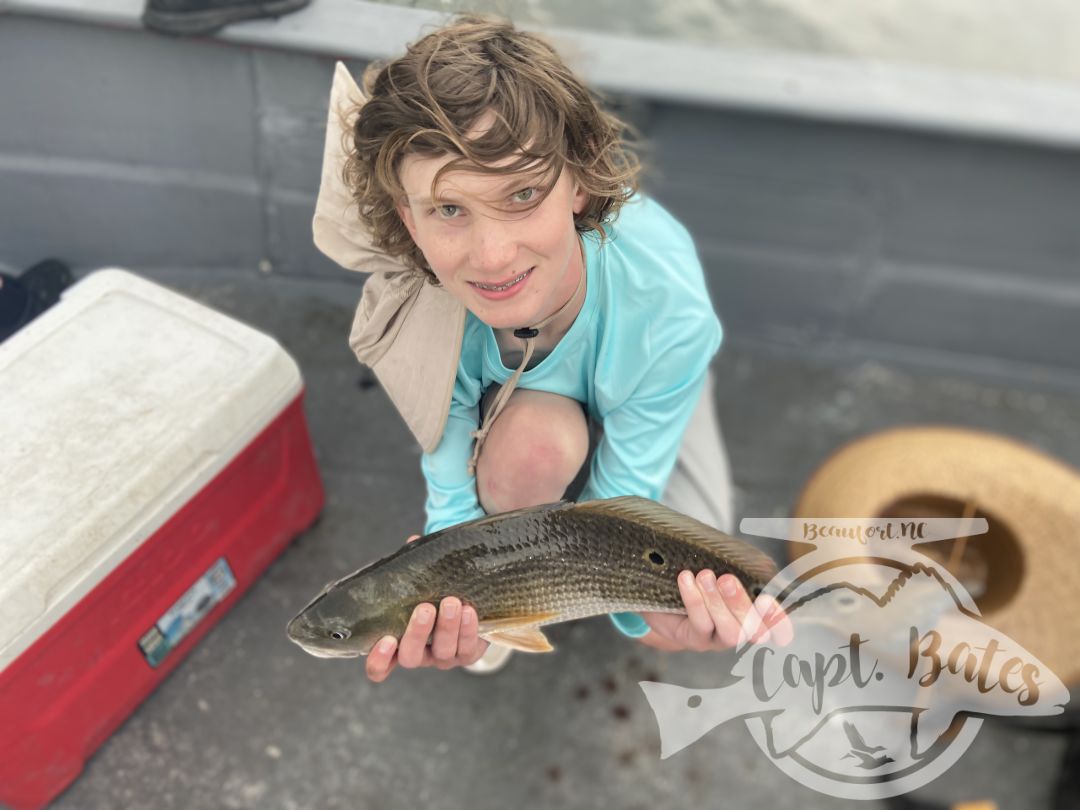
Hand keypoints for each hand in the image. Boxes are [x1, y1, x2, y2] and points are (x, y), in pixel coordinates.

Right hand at [364, 535, 488, 682]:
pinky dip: (468, 630)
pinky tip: (469, 611)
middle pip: (411, 657)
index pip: (380, 666)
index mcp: (398, 644)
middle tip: (425, 608)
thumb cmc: (436, 593)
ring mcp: (443, 658)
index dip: (379, 660)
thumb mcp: (422, 582)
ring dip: (447, 628)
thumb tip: (413, 540)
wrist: (472, 605)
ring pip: (442, 652)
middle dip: (418, 633)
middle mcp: (420, 655)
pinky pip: (467, 649)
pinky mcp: (467, 655)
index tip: (386, 640)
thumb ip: (414, 567)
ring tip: (452, 602)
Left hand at [638, 570, 791, 651]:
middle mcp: (740, 631)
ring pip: (729, 631)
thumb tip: (733, 552)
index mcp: (753, 614)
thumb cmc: (698, 582)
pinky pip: (700, 624)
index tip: (767, 600)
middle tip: (727, 579)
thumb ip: (732, 567)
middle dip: (740, 603)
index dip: (777, 618)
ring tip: (705, 576)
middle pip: (751, 628)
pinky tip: (686, 579)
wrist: (662, 601)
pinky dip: (694, 600)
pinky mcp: (696, 640)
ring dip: (717, 603)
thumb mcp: (717, 572)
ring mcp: (718, 640)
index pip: (776, 625)